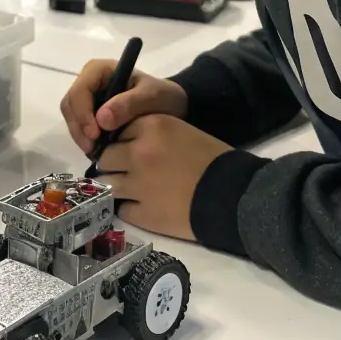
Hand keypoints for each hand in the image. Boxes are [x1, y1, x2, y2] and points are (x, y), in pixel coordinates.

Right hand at [61, 60, 187, 154]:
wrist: (171, 106)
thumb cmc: (162, 96)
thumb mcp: (152, 96)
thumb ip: (129, 104)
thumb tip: (101, 119)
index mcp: (100, 70)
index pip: (80, 90)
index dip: (82, 113)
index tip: (95, 135)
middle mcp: (90, 81)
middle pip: (71, 104)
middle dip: (79, 127)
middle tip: (93, 148)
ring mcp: (89, 98)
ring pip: (72, 117)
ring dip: (80, 136)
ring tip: (96, 153)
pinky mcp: (90, 113)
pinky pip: (79, 126)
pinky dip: (85, 140)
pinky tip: (99, 151)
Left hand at [96, 114, 231, 239]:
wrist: (235, 195)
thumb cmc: (214, 160)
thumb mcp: (182, 132)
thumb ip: (151, 134)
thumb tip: (126, 144)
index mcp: (151, 126)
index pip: (116, 131)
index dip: (122, 142)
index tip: (129, 149)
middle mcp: (138, 152)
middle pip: (105, 157)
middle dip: (114, 164)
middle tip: (129, 171)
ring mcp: (137, 184)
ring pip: (107, 183)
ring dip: (116, 186)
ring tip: (131, 190)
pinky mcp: (142, 213)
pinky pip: (121, 208)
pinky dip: (129, 208)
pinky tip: (143, 206)